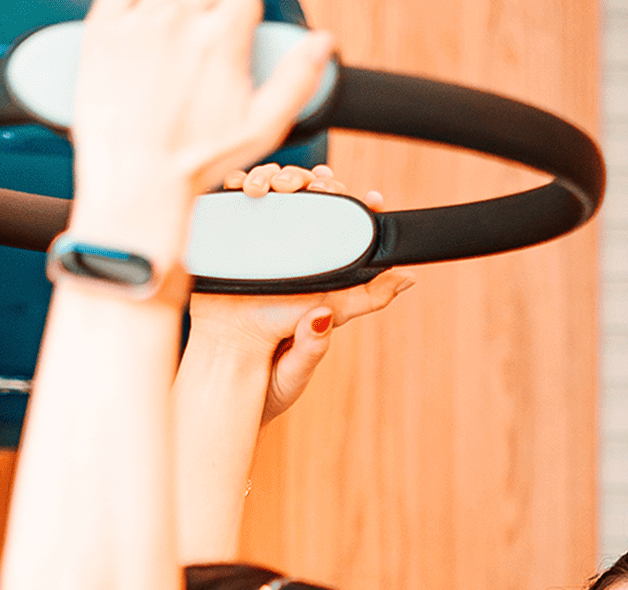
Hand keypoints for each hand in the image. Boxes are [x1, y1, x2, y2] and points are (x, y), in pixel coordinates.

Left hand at [70, 0, 333, 262]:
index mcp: (222, 38)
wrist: (137, 178)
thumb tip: (323, 44)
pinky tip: (143, 30)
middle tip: (199, 45)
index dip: (240, 12)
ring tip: (174, 44)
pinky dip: (134, 6)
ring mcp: (138, 19)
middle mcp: (180, 19)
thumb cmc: (196, 161)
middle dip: (207, 12)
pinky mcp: (102, 25)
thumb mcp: (262, 128)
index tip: (233, 27)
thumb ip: (297, 80)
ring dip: (174, 11)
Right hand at [189, 165, 412, 422]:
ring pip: (273, 193)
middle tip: (315, 184)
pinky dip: (239, 182)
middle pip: (309, 199)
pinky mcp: (228, 245)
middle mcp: (290, 256)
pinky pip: (234, 202)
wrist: (220, 375)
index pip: (342, 226)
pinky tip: (245, 188)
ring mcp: (257, 248)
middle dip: (314, 182)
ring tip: (276, 187)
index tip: (367, 195)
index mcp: (318, 273)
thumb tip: (407, 278)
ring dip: (276, 176)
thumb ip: (358, 308)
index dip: (354, 203)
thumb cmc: (274, 369)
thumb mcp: (323, 341)